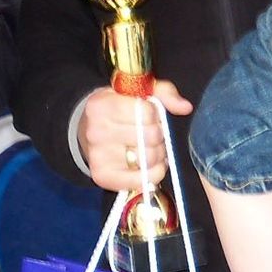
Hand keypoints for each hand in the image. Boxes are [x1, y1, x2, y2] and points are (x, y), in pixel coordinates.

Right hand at [77, 81, 192, 192]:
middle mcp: (95, 131)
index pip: (146, 112)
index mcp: (101, 105)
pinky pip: (143, 178)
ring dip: (158, 154)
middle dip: (158, 134)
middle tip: (151, 133)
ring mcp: (98, 156)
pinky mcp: (103, 176)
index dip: (155, 114)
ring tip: (150, 147)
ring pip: (149, 158)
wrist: (86, 131)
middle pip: (150, 136)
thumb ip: (163, 93)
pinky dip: (154, 173)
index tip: (149, 116)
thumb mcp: (136, 93)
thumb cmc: (116, 110)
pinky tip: (149, 164)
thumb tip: (185, 107)